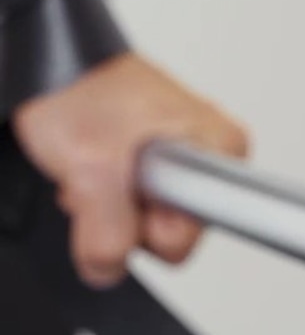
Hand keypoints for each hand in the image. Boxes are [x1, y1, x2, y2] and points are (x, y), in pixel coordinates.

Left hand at [12, 51, 249, 286]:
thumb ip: (106, 231)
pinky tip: (101, 170)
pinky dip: (111, 197)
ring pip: (152, 224)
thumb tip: (109, 268)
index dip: (149, 228)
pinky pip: (141, 208)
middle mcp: (212, 153)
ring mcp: (187, 159)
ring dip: (114, 208)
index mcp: (220, 149)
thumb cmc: (78, 90)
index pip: (194, 234)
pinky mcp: (163, 163)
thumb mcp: (90, 165)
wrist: (54, 66)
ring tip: (97, 168)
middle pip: (174, 235)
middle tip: (103, 179)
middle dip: (129, 217)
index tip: (127, 197)